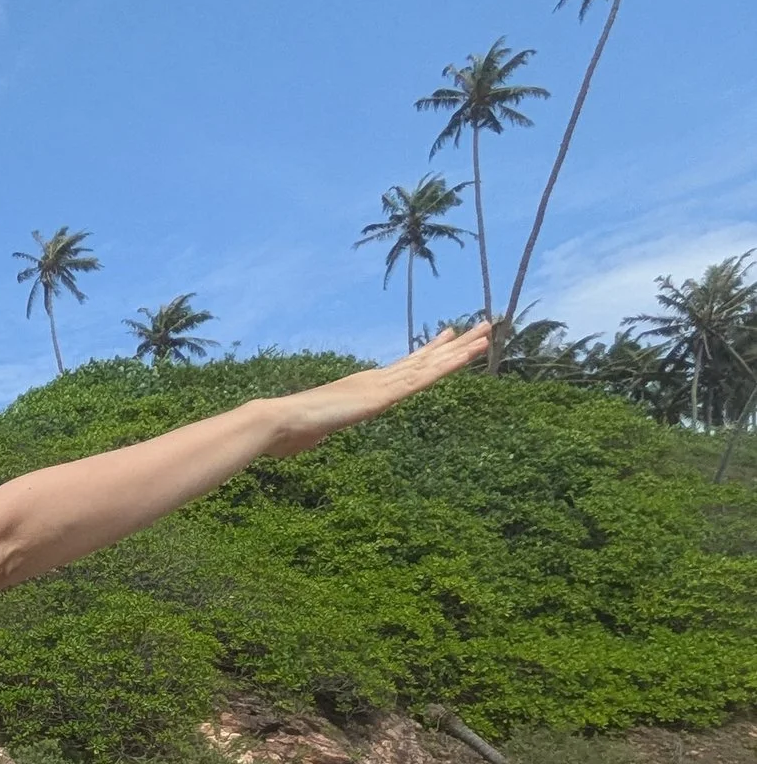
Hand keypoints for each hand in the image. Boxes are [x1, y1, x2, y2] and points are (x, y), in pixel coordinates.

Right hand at [255, 321, 493, 456]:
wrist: (275, 423)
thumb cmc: (285, 434)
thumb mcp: (311, 433)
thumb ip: (317, 431)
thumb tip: (305, 438)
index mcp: (361, 389)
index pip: (403, 369)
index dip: (428, 353)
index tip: (448, 336)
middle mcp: (375, 381)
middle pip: (423, 360)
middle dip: (454, 344)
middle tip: (482, 326)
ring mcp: (380, 386)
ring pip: (430, 365)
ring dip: (461, 349)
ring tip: (488, 331)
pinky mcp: (381, 396)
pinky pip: (423, 379)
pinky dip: (448, 365)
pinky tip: (468, 355)